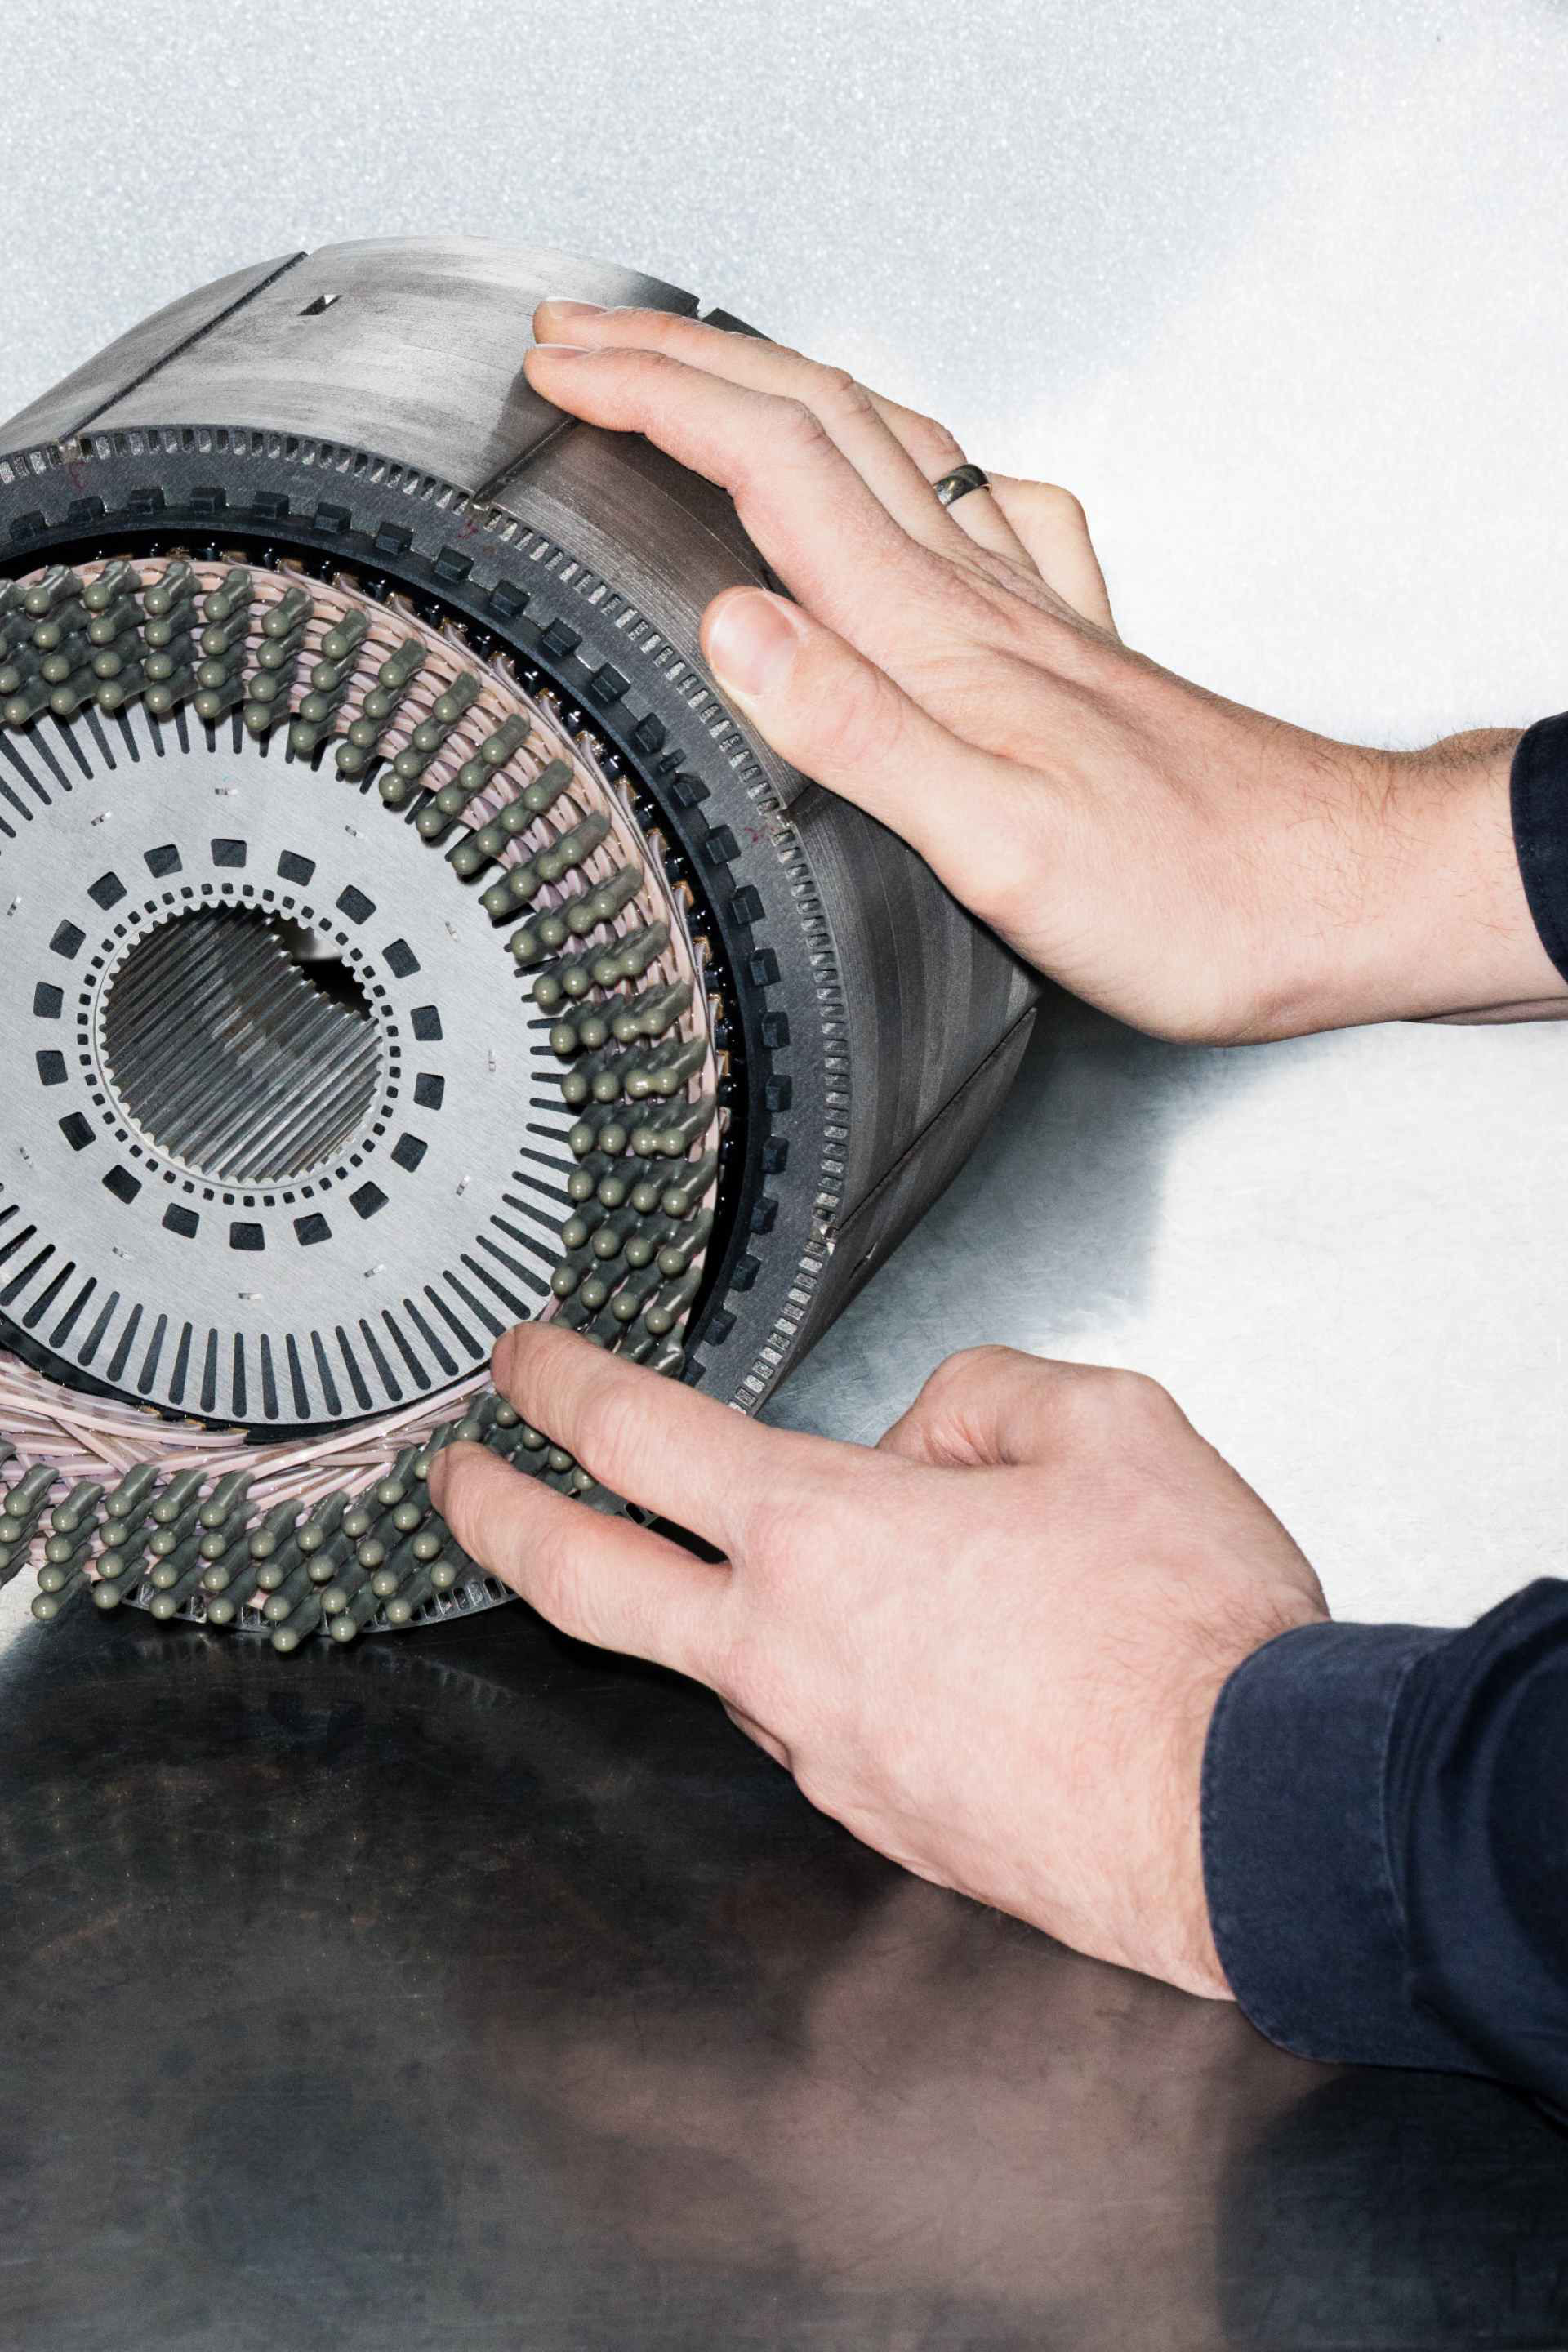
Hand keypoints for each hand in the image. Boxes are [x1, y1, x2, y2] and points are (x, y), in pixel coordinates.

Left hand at [430, 1327, 1327, 1997]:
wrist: (1245, 1816)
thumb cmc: (1184, 1629)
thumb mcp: (1106, 1425)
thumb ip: (978, 1396)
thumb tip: (917, 1444)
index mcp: (825, 1532)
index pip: (638, 1436)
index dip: (561, 1384)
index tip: (521, 1364)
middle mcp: (788, 1652)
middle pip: (585, 1581)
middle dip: (496, 1519)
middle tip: (455, 1483)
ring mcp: (822, 1750)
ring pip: (726, 1654)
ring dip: (724, 1598)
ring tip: (832, 1555)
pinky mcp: (877, 1818)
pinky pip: (819, 1718)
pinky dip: (832, 1667)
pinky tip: (923, 1654)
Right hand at [524, 300, 1565, 1041]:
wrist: (1332, 895)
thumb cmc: (1186, 893)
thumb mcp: (998, 846)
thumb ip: (859, 732)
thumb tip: (731, 630)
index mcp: (940, 638)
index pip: (773, 468)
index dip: (656, 399)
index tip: (561, 366)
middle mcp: (982, 602)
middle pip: (819, 425)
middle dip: (688, 364)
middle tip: (587, 343)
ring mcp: (1029, 618)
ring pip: (891, 450)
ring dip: (781, 392)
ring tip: (707, 378)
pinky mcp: (1069, 653)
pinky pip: (980, 513)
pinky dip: (912, 465)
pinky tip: (919, 479)